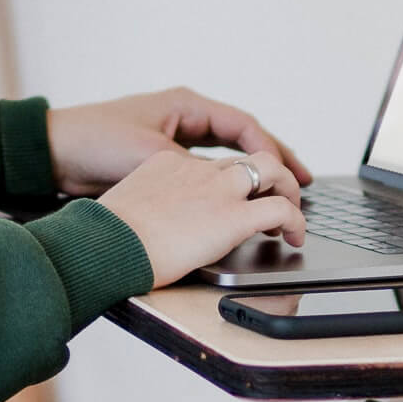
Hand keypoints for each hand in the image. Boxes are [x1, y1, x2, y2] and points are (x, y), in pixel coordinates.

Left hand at [48, 88, 312, 199]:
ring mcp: (174, 139)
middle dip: (274, 160)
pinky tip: (239, 201)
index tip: (290, 173)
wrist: (52, 155)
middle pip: (242, 139)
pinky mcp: (162, 162)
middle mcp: (184, 118)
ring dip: (253, 173)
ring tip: (281, 192)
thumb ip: (192, 170)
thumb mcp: (150, 156)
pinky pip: (206, 172)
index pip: (242, 126)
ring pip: (227, 157)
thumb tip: (228, 187)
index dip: (271, 150)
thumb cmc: (95, 142)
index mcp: (185, 106)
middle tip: (304, 181)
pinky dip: (226, 185)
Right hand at [97, 146, 309, 284]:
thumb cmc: (107, 236)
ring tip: (291, 216)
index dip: (231, 182)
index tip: (233, 197)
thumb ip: (147, 209)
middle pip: (247, 158)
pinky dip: (296, 220)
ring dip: (288, 191)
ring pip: (272, 171)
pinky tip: (295, 236)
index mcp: (168, 164)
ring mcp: (219, 189)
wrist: (109, 243)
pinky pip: (281, 209)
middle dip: (271, 175)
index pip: (211, 164)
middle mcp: (198, 170)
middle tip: (277, 196)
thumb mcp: (126, 207)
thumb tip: (152, 229)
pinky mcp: (234, 215)